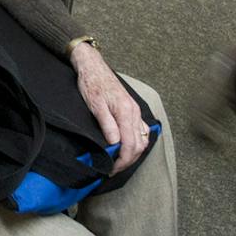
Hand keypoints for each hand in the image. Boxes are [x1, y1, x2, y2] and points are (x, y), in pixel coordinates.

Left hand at [71, 43, 149, 173]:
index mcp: (125, 112)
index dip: (122, 161)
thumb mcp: (95, 105)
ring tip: (120, 160)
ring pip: (143, 138)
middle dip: (128, 160)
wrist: (93, 66)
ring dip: (134, 153)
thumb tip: (115, 144)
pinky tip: (128, 146)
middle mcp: (134, 112)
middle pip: (139, 145)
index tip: (111, 169)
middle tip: (113, 169)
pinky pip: (142, 129)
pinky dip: (137, 142)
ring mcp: (135, 110)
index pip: (130, 144)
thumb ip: (107, 125)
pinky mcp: (132, 109)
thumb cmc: (91, 83)